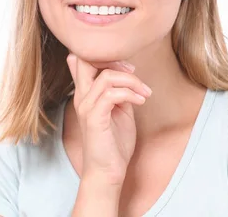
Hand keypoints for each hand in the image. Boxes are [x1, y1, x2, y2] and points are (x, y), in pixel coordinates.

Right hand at [66, 53, 151, 186]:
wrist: (108, 171)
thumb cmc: (114, 143)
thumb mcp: (120, 110)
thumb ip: (119, 91)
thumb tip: (127, 73)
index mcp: (86, 94)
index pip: (84, 60)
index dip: (107, 56)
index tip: (129, 69)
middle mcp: (82, 97)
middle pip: (87, 60)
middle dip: (115, 61)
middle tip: (134, 72)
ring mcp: (87, 107)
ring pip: (107, 77)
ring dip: (132, 81)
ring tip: (145, 93)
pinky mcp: (95, 118)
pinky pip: (111, 94)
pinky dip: (130, 94)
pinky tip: (141, 101)